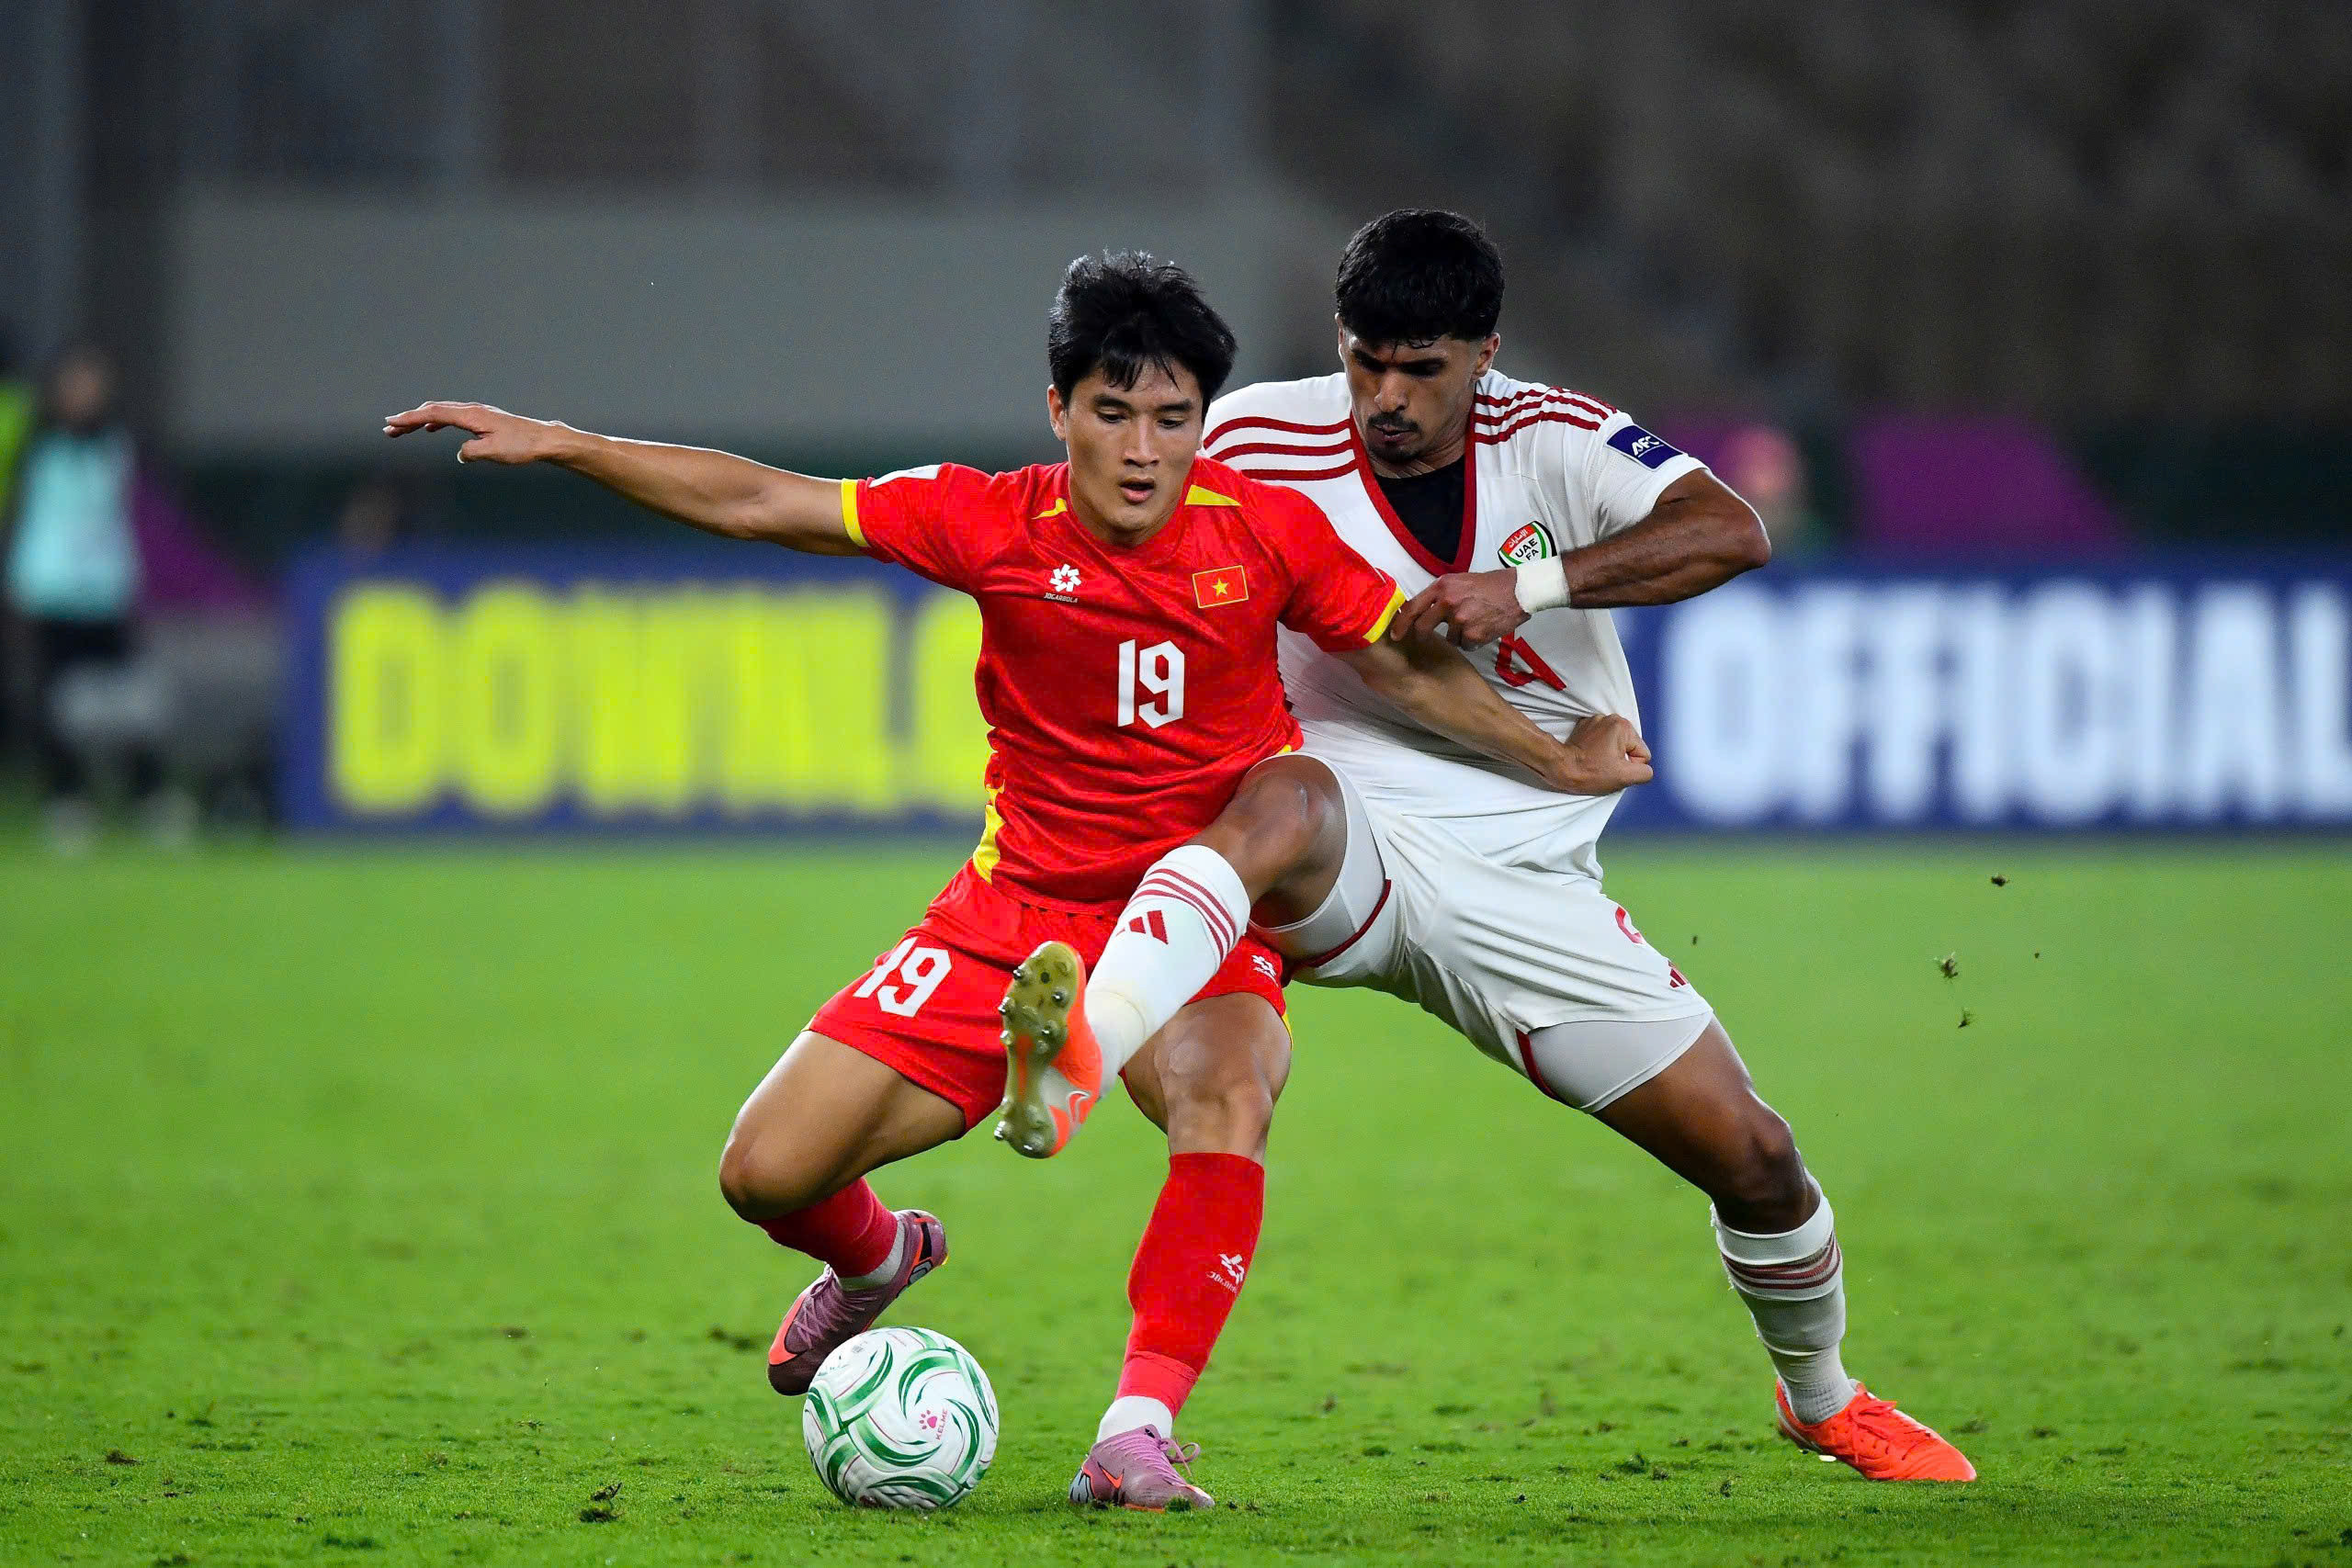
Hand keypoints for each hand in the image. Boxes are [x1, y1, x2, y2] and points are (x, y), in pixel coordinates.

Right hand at [382, 401, 570, 463]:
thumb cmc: (522, 446)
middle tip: (389, 430)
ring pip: (442, 412)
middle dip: (409, 419)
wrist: (544, 440)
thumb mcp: (494, 453)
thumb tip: (460, 454)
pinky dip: (437, 421)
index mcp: (471, 416)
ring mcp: (478, 413)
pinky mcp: (483, 420)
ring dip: (421, 420)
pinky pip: (453, 417)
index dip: (410, 418)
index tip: (391, 423)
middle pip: (433, 410)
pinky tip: (431, 429)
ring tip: (403, 430)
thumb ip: (471, 453)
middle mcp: (472, 410)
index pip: (433, 414)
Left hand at [1390, 567, 1531, 646]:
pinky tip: (1483, 628)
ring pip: (1449, 638)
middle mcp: (1447, 602)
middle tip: (1428, 637)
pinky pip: (1465, 645)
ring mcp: (1460, 620)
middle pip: (1423, 627)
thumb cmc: (1490, 584)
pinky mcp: (1473, 634)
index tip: (1395, 635)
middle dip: (1423, 635)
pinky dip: (1472, 641)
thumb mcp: (1460, 581)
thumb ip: (1441, 594)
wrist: (1518, 590)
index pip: (1413, 607)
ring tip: (1474, 622)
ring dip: (1458, 635)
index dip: (1401, 623)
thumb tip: (1421, 611)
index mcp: (1442, 587)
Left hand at [1546, 713, 1652, 794]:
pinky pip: (1602, 741)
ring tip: (1596, 762)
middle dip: (1620, 759)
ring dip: (1609, 754)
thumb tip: (1644, 769)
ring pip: (1616, 744)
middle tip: (1604, 767)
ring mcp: (1596, 722)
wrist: (1561, 768)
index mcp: (1623, 726)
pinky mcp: (1585, 727)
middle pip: (1629, 747)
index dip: (1630, 767)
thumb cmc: (1590, 772)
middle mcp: (1610, 719)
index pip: (1641, 753)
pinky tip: (1590, 756)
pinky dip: (1598, 749)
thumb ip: (1644, 772)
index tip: (1612, 769)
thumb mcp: (1625, 777)